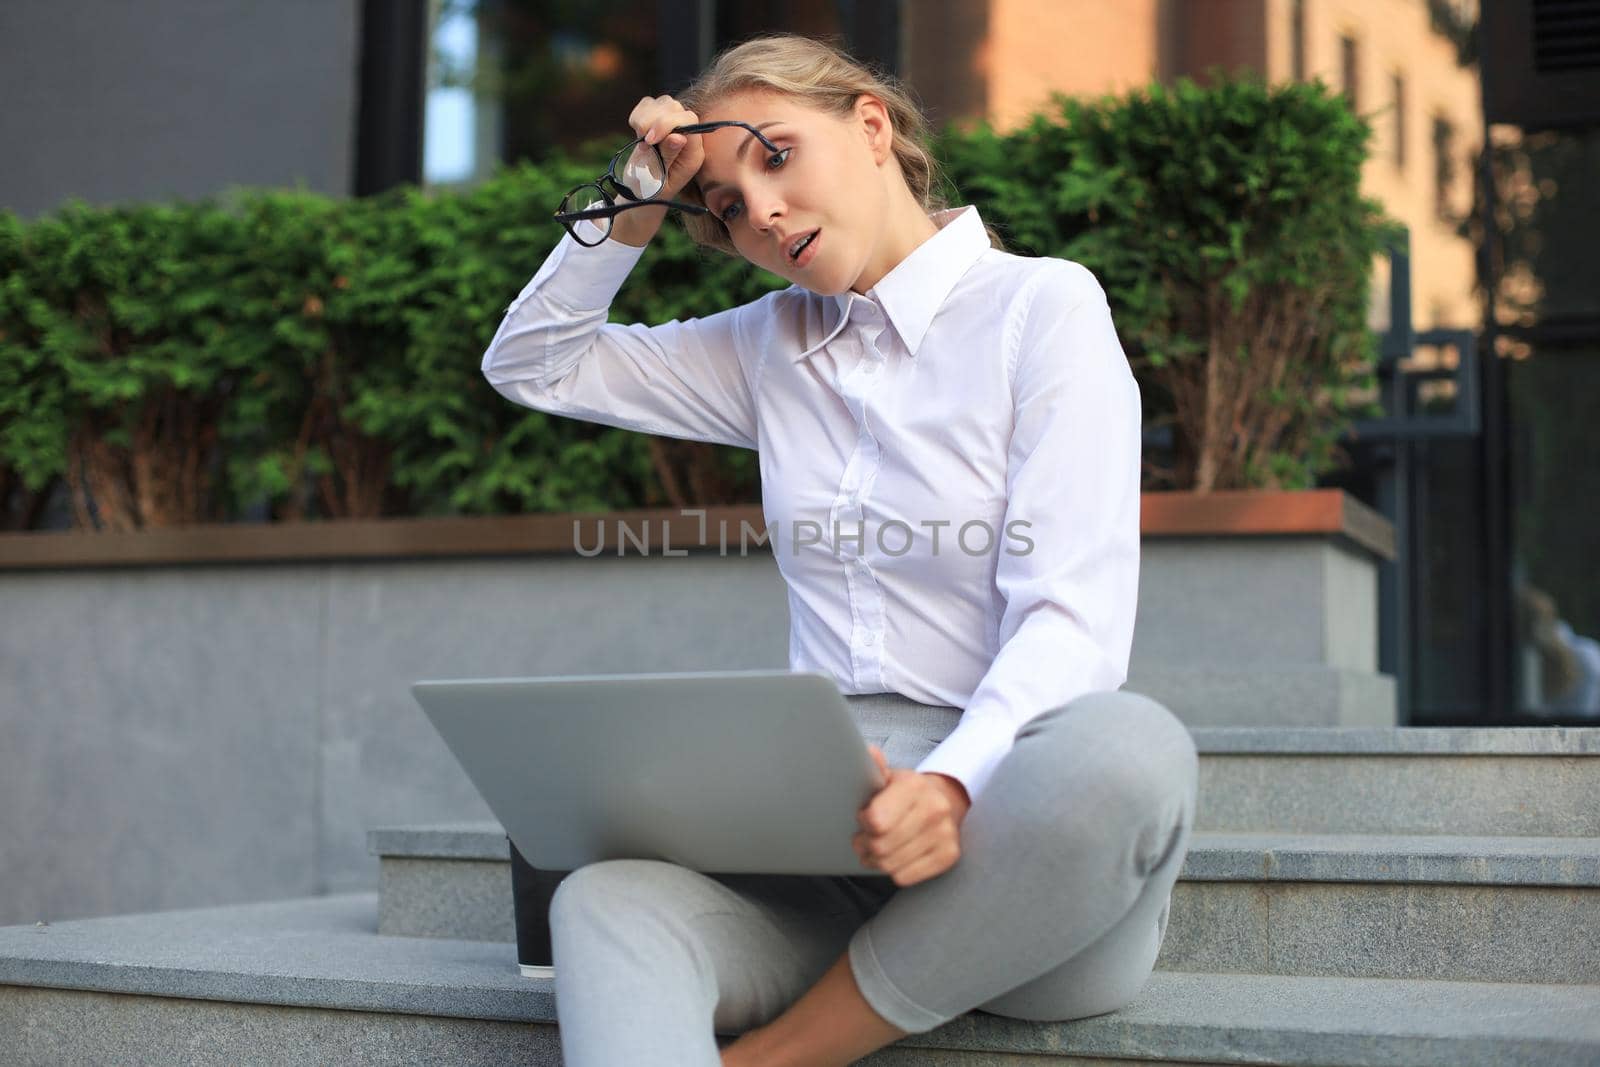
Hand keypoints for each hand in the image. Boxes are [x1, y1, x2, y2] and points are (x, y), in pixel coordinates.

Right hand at [627, 94, 705, 201]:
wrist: (639, 194)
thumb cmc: (650, 191)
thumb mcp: (658, 179)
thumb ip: (669, 156)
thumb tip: (679, 136)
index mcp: (693, 153)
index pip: (689, 120)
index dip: (667, 124)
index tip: (649, 140)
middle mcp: (687, 137)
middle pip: (676, 108)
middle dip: (654, 121)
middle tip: (643, 143)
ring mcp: (673, 127)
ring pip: (664, 102)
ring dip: (645, 118)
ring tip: (640, 140)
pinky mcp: (657, 122)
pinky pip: (650, 103)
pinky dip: (639, 114)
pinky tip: (636, 132)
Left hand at [852, 745, 970, 886]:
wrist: (946, 801)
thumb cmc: (906, 793)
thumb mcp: (889, 776)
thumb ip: (875, 767)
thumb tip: (869, 753)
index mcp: (914, 785)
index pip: (877, 821)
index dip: (863, 822)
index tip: (863, 817)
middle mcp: (934, 808)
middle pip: (881, 847)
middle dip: (864, 846)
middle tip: (862, 840)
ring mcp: (945, 834)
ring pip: (890, 866)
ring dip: (875, 861)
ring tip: (874, 850)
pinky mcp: (949, 855)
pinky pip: (905, 877)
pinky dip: (894, 871)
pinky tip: (894, 857)